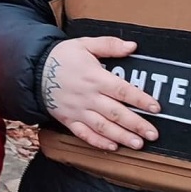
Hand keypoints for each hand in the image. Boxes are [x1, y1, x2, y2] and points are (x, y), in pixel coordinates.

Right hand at [40, 36, 160, 150]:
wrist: (34, 70)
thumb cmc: (62, 57)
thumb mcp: (85, 44)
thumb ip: (109, 45)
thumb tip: (132, 46)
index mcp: (95, 77)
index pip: (122, 90)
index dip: (140, 99)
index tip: (156, 108)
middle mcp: (88, 96)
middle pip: (116, 113)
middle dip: (136, 125)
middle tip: (153, 134)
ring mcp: (78, 110)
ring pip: (103, 127)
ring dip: (122, 137)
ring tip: (138, 144)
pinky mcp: (69, 120)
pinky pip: (84, 134)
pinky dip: (98, 142)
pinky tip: (112, 147)